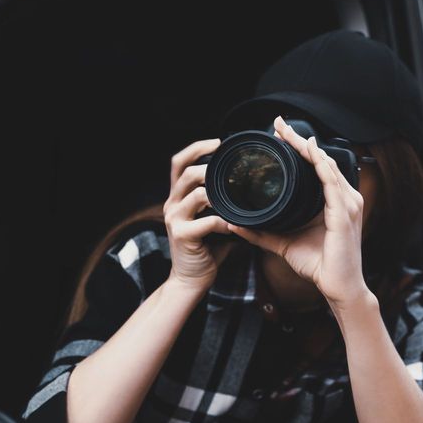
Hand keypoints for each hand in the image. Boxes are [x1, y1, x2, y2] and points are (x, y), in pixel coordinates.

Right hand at [164, 139, 234, 291]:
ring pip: (197, 193)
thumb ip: (221, 203)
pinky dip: (224, 222)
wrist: (190, 280)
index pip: (179, 163)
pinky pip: (207, 221)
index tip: (218, 143)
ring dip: (219, 193)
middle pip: (186, 172)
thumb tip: (249, 188)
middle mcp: (172, 205)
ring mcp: (175, 219)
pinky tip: (234, 225)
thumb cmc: (205, 250)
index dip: (196, 148)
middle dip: (209, 166)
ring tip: (235, 197)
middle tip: (232, 168)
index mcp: (178, 198)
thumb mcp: (210, 220)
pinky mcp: (182, 236)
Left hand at [227, 116, 370, 307]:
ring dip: (306, 146)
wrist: (338, 288)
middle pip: (321, 160)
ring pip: (325, 165)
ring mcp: (347, 204)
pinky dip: (319, 164)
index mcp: (334, 201)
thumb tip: (235, 224)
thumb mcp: (283, 244)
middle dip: (299, 140)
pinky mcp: (344, 214)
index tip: (279, 134)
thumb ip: (261, 232)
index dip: (300, 148)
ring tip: (286, 132)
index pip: (318, 167)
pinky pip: (331, 182)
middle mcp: (345, 198)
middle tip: (278, 123)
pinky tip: (308, 150)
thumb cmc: (318, 266)